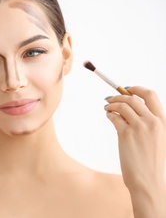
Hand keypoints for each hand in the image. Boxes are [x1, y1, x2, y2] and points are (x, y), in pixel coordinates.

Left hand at [105, 86, 165, 216]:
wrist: (147, 179)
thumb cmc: (150, 160)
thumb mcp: (157, 138)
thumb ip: (148, 122)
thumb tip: (128, 107)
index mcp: (163, 121)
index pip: (151, 95)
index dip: (137, 89)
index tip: (127, 89)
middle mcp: (152, 122)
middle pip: (132, 98)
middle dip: (118, 95)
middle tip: (109, 99)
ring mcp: (139, 127)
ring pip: (121, 105)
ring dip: (111, 104)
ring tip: (107, 108)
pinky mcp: (126, 134)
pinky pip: (114, 117)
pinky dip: (109, 114)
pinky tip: (109, 117)